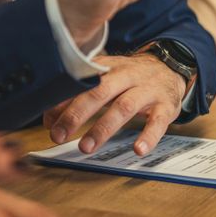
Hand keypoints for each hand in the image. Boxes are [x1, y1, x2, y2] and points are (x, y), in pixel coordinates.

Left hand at [43, 54, 185, 155]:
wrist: (169, 67)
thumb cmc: (127, 78)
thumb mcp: (103, 81)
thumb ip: (76, 97)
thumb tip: (49, 120)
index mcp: (106, 67)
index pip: (80, 82)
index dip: (61, 101)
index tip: (47, 121)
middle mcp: (126, 75)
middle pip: (98, 92)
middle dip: (76, 114)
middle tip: (58, 135)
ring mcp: (147, 90)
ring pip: (124, 107)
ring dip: (103, 128)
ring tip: (86, 147)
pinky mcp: (166, 106)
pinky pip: (158, 121)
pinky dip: (148, 136)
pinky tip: (138, 149)